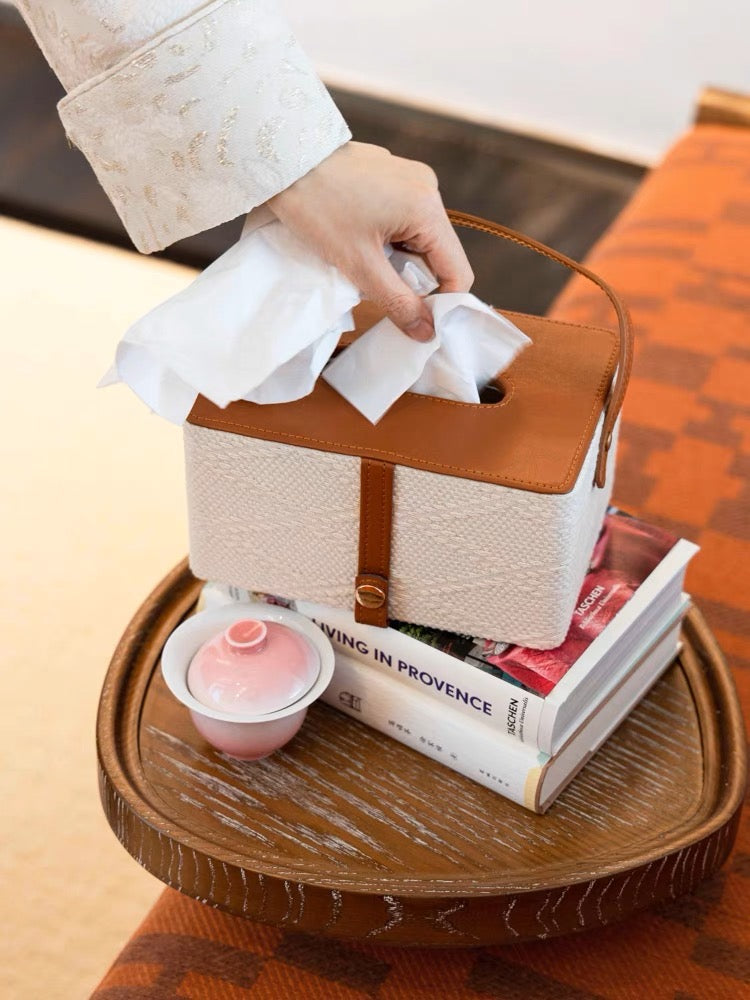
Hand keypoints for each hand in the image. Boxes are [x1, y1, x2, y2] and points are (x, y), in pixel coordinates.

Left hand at [268, 141, 473, 340]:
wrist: (283, 159)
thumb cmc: (317, 206)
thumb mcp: (358, 264)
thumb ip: (397, 302)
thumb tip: (426, 333)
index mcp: (428, 208)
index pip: (458, 272)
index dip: (440, 304)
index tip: (414, 319)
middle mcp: (429, 188)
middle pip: (439, 256)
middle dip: (412, 279)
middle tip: (375, 285)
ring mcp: (413, 179)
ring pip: (420, 240)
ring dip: (397, 260)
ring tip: (361, 257)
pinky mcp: (395, 176)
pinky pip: (406, 220)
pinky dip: (389, 239)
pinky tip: (359, 236)